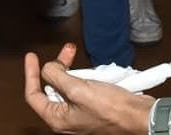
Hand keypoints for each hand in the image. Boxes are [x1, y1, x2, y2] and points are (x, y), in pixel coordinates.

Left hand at [24, 43, 151, 134]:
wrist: (140, 117)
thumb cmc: (111, 110)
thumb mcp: (77, 89)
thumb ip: (57, 76)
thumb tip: (48, 68)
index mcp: (57, 119)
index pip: (33, 95)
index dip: (30, 74)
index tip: (32, 57)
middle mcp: (67, 118)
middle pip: (51, 89)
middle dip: (56, 67)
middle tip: (65, 51)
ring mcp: (80, 113)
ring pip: (67, 87)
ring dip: (70, 69)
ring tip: (78, 56)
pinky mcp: (93, 107)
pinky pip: (81, 89)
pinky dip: (82, 76)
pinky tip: (89, 68)